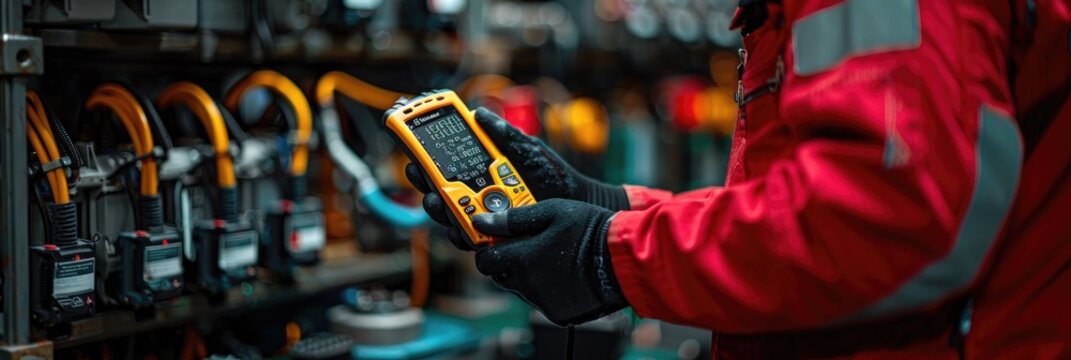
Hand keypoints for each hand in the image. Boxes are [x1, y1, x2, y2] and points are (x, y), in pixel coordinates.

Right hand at [405, 108, 628, 248]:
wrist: (577, 201)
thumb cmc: (552, 174)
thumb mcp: (527, 149)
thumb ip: (504, 134)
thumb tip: (479, 113)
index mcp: (481, 171)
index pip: (444, 165)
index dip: (424, 157)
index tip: (412, 146)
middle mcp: (477, 195)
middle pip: (439, 191)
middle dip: (424, 182)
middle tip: (418, 173)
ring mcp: (484, 217)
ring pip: (450, 216)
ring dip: (437, 208)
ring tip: (435, 199)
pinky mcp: (495, 237)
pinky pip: (471, 238)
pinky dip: (462, 233)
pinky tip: (459, 225)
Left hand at [471, 199, 627, 325]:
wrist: (623, 261)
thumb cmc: (590, 230)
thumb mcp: (552, 212)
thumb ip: (514, 219)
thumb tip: (483, 220)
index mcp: (523, 259)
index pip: (486, 261)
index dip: (488, 248)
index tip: (498, 239)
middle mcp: (528, 284)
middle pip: (502, 276)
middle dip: (508, 261)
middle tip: (528, 246)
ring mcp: (543, 302)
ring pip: (522, 288)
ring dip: (528, 275)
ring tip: (553, 258)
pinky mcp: (558, 314)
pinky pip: (541, 301)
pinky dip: (546, 289)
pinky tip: (564, 274)